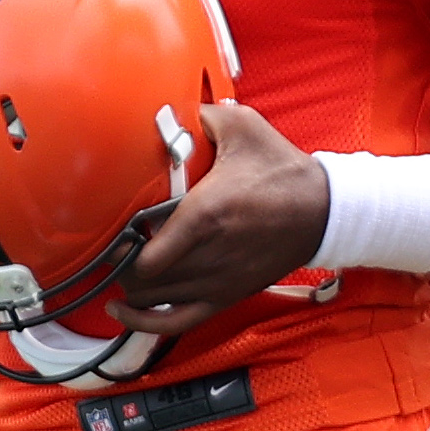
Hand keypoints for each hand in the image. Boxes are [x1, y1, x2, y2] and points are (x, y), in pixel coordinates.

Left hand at [109, 102, 328, 336]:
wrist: (322, 211)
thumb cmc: (281, 170)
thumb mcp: (245, 127)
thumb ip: (203, 115)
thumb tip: (170, 108)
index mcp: (205, 215)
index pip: (144, 253)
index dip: (116, 247)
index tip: (107, 230)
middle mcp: (208, 256)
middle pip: (140, 278)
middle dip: (118, 263)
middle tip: (110, 243)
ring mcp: (216, 282)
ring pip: (152, 299)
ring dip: (129, 284)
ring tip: (118, 264)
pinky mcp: (225, 296)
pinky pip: (175, 322)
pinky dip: (143, 322)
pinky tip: (121, 311)